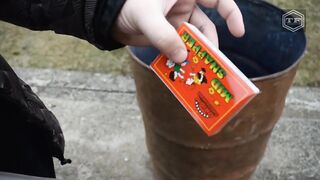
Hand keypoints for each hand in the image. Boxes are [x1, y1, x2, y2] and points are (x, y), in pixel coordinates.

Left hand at [113, 0, 244, 62]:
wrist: (107, 17)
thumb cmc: (126, 5)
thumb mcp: (147, 17)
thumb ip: (164, 36)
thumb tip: (182, 57)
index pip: (218, 0)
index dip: (231, 14)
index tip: (238, 33)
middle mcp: (185, 6)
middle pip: (207, 26)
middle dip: (210, 44)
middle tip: (213, 63)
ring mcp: (176, 22)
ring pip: (193, 40)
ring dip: (195, 54)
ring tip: (197, 70)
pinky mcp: (167, 36)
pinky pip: (179, 48)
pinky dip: (182, 58)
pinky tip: (182, 70)